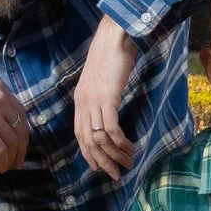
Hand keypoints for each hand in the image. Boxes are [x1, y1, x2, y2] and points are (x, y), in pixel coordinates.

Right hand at [0, 68, 27, 170]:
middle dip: (21, 149)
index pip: (21, 115)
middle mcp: (1, 98)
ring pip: (12, 141)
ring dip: (12, 158)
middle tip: (18, 162)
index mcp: (1, 88)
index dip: (22, 134)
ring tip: (8, 167)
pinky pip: (0, 148)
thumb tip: (2, 122)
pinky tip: (0, 168)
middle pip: (20, 129)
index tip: (20, 146)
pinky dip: (3, 161)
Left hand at [74, 17, 137, 179]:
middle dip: (103, 161)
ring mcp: (93, 102)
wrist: (115, 36)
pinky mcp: (107, 99)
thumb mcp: (102, 79)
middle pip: (89, 142)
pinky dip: (120, 142)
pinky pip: (111, 129)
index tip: (100, 166)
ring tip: (128, 162)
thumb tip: (109, 108)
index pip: (80, 135)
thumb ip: (102, 94)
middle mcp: (83, 103)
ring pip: (100, 139)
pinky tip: (130, 147)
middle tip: (115, 174)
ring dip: (115, 155)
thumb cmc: (112, 54)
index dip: (89, 154)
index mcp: (80, 100)